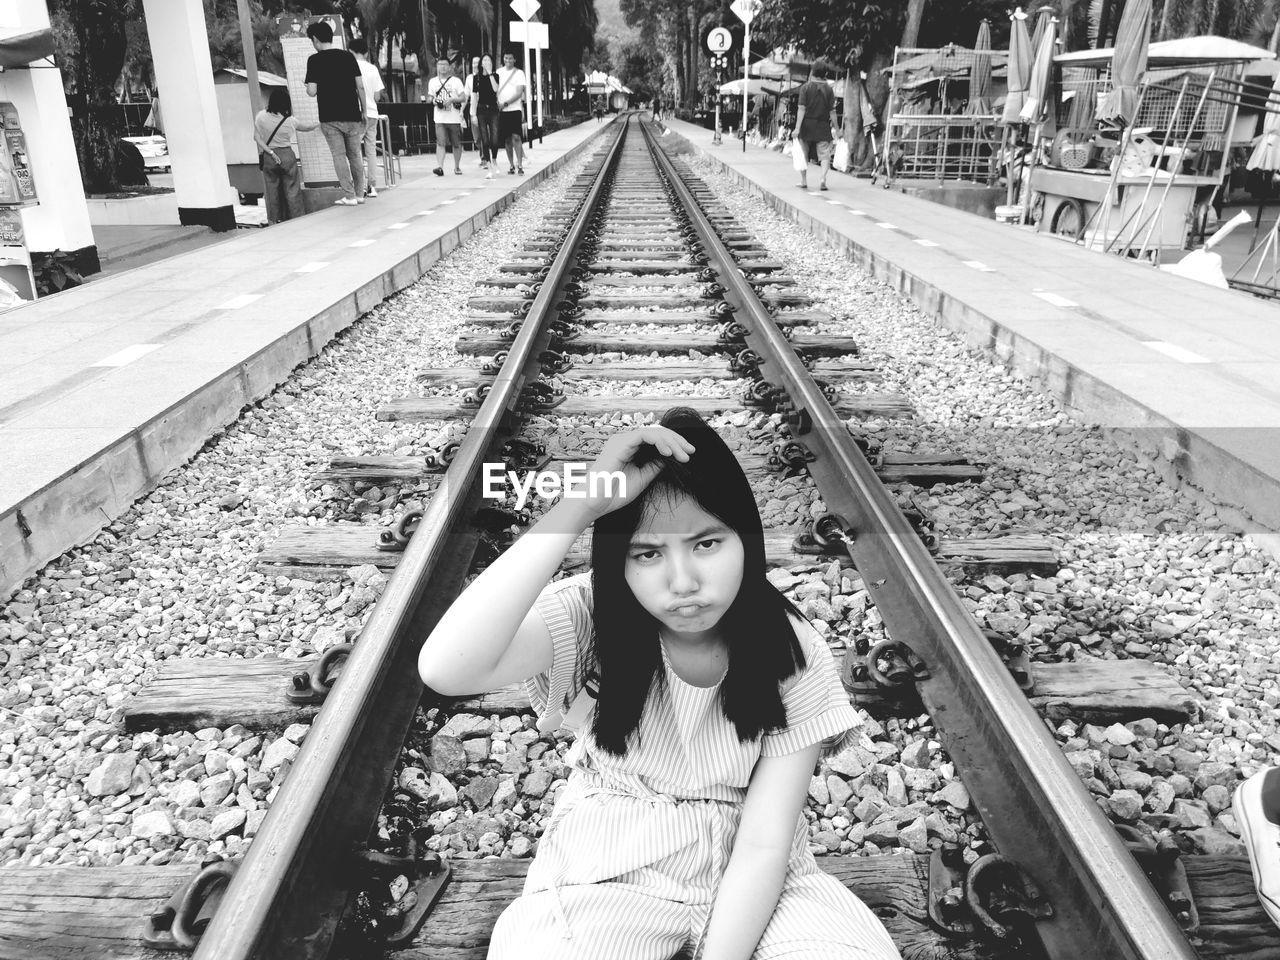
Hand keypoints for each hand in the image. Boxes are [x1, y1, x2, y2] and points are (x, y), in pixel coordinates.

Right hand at [578, 426, 694, 518]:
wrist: (595, 503)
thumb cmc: (614, 494)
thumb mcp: (643, 478)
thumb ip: (654, 466)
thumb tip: (671, 457)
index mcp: (629, 449)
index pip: (655, 440)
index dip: (674, 445)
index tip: (688, 455)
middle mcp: (625, 441)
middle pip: (657, 433)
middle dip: (677, 441)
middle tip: (691, 452)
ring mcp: (622, 440)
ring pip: (653, 432)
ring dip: (672, 442)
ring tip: (684, 455)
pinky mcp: (620, 443)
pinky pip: (645, 435)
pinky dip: (659, 442)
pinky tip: (669, 452)